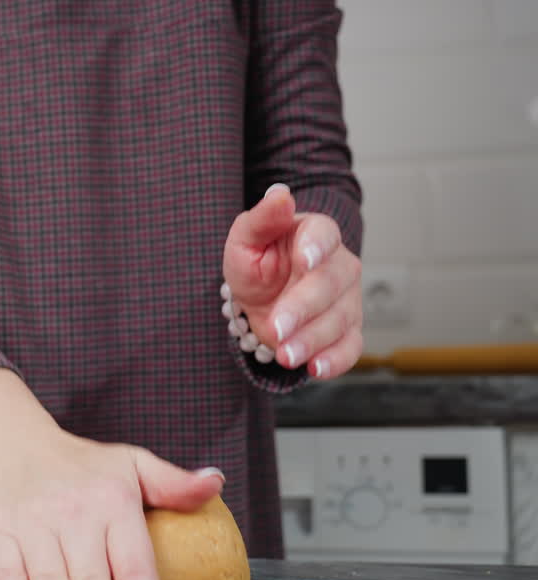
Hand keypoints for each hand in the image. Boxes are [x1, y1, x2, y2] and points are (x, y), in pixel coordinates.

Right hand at [0, 369, 223, 579]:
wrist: (13, 442)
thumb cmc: (81, 466)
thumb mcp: (132, 463)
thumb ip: (173, 483)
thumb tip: (215, 484)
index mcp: (113, 500)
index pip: (132, 563)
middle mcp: (72, 512)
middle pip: (89, 579)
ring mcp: (31, 523)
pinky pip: (5, 576)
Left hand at [222, 184, 363, 378]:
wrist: (262, 296)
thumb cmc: (257, 261)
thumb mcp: (246, 239)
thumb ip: (261, 218)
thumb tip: (279, 194)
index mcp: (315, 234)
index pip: (324, 235)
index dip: (316, 247)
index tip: (304, 261)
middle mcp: (339, 266)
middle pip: (331, 285)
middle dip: (303, 308)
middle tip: (277, 327)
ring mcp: (347, 300)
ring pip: (339, 320)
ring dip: (312, 340)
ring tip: (285, 354)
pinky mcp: (347, 331)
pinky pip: (349, 347)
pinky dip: (335, 361)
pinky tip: (315, 368)